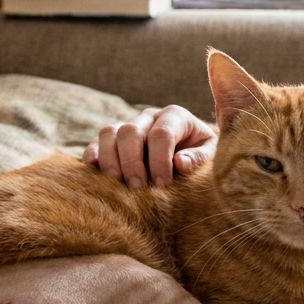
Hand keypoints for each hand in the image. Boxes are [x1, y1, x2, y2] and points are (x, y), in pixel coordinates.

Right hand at [83, 105, 217, 186]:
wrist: (190, 153)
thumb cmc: (201, 156)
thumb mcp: (210, 156)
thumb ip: (198, 158)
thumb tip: (180, 163)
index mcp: (175, 116)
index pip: (161, 134)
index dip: (159, 160)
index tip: (162, 184)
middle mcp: (149, 116)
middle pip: (131, 131)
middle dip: (132, 161)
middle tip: (136, 188)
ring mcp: (128, 125)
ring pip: (109, 133)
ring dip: (110, 159)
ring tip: (116, 183)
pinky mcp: (113, 139)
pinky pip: (96, 142)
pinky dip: (93, 155)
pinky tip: (94, 171)